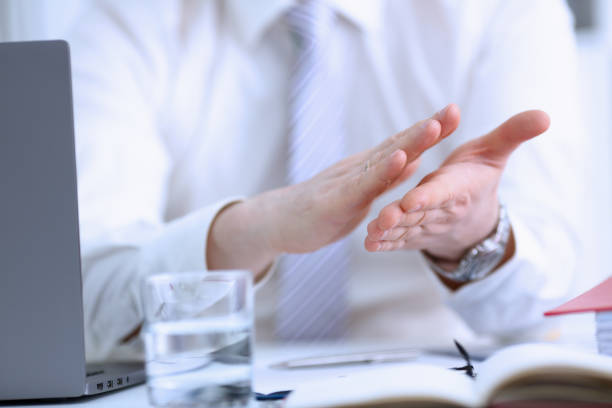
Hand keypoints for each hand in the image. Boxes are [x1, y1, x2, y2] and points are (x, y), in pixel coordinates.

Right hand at [207, 105, 459, 277]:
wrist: (278, 222)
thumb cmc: (320, 210)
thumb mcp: (360, 194)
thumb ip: (385, 179)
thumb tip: (413, 160)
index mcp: (368, 169)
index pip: (403, 146)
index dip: (429, 130)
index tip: (454, 114)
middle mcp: (360, 169)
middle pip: (398, 145)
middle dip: (428, 128)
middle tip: (454, 109)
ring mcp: (347, 182)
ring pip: (383, 159)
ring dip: (410, 142)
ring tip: (434, 125)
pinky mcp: (336, 200)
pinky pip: (363, 185)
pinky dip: (383, 171)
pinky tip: (399, 158)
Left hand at [364, 109, 549, 263]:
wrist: (472, 220)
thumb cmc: (477, 178)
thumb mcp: (495, 153)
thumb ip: (514, 133)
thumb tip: (546, 115)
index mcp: (459, 189)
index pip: (443, 192)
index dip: (429, 196)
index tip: (412, 199)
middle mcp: (442, 211)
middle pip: (420, 214)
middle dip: (402, 216)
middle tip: (383, 217)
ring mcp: (426, 226)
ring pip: (406, 229)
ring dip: (389, 233)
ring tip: (371, 232)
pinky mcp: (414, 236)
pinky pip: (399, 241)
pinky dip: (384, 244)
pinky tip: (368, 244)